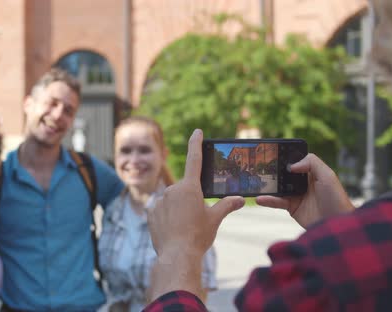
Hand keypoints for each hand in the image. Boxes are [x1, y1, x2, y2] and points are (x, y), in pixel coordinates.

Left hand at [146, 129, 244, 300]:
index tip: (197, 131)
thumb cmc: (198, 236)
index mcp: (190, 187)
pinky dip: (167, 216)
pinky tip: (172, 228)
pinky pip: (161, 209)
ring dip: (178, 207)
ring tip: (184, 227)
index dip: (196, 143)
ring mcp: (160, 200)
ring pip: (172, 199)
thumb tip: (240, 199)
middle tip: (196, 217)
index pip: (195, 159)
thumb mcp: (214, 219)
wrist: (177, 256)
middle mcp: (173, 189)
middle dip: (191, 197)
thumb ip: (227, 205)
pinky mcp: (151, 212)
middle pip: (185, 187)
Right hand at [256, 153, 354, 228]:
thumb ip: (312, 163)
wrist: (335, 224)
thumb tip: (291, 165)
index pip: (296, 162)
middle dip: (272, 171)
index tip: (272, 153)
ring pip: (278, 188)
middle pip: (284, 174)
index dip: (285, 157)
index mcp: (312, 173)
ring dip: (267, 186)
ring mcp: (297, 195)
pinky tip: (260, 199)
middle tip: (258, 168)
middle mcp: (303, 183)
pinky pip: (277, 202)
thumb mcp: (327, 175)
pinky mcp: (292, 208)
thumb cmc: (336, 199)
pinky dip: (268, 200)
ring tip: (256, 183)